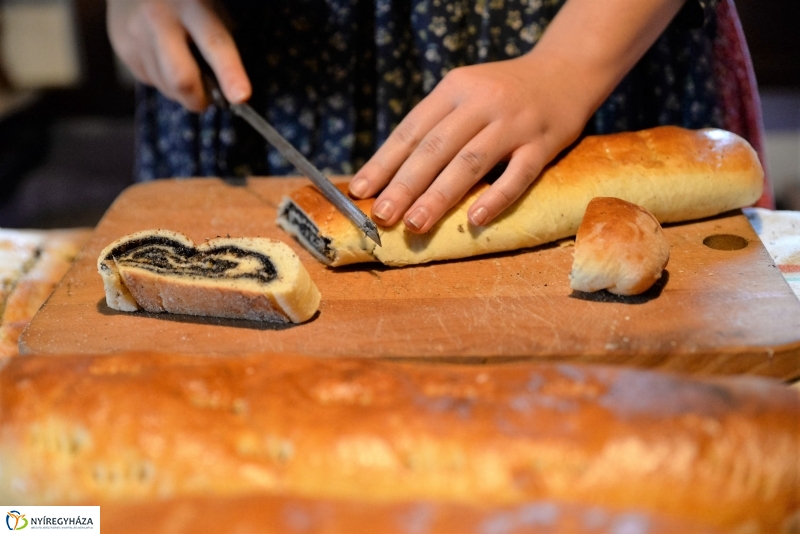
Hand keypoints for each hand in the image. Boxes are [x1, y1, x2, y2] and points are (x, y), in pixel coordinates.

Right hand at [106, 0, 250, 110]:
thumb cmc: (186, 0)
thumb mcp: (210, 9)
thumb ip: (219, 44)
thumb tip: (229, 89)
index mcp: (193, 4)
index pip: (215, 43)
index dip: (230, 73)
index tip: (241, 97)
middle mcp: (160, 18)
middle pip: (180, 78)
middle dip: (197, 99)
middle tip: (207, 100)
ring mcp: (137, 33)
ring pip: (164, 86)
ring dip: (179, 90)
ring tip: (182, 66)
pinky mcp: (122, 46)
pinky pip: (149, 79)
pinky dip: (162, 79)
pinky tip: (162, 57)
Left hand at [349, 55, 587, 232]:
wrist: (566, 70)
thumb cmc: (504, 91)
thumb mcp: (465, 94)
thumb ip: (435, 126)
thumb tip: (392, 174)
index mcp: (454, 89)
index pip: (412, 130)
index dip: (384, 162)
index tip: (360, 190)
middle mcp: (481, 102)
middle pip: (436, 148)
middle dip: (405, 184)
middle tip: (383, 215)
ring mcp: (514, 123)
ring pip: (470, 162)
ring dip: (440, 195)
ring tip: (416, 223)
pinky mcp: (544, 142)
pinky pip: (518, 174)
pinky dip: (496, 198)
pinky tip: (474, 220)